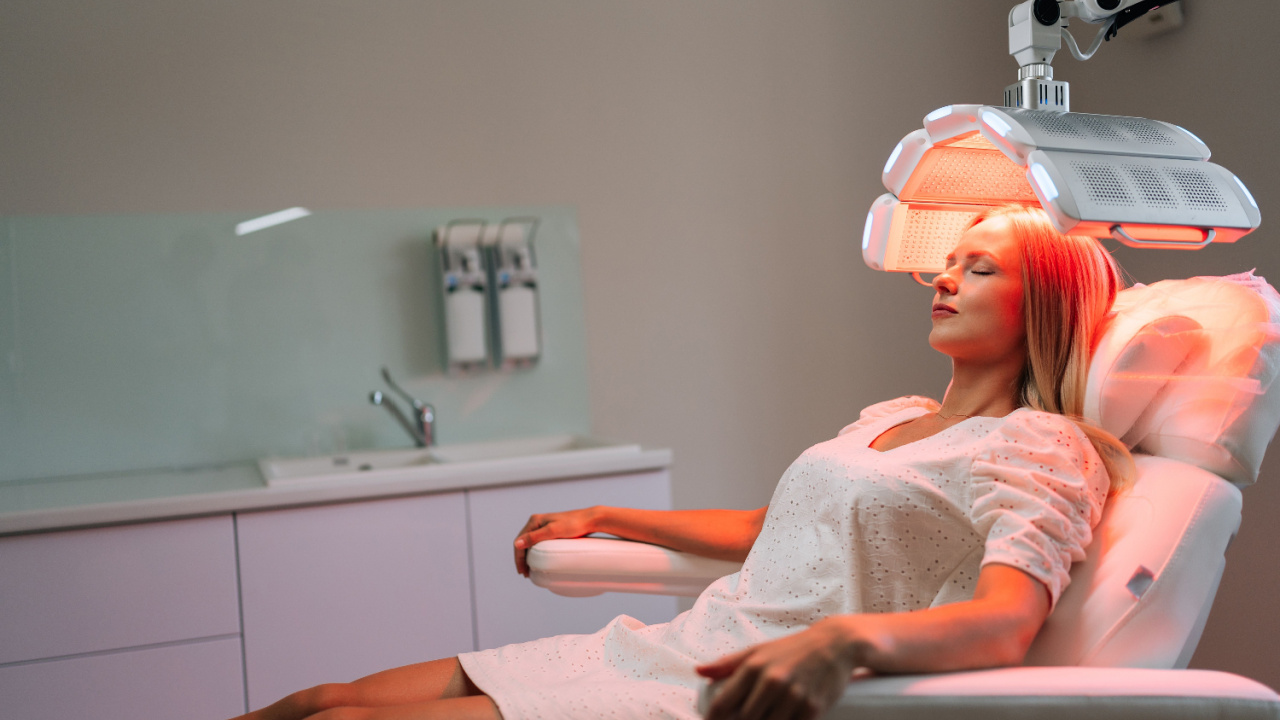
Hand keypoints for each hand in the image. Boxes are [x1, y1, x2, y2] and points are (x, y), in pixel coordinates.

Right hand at [513, 507, 600, 576]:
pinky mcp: (551, 530)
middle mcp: (537, 522)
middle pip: (523, 542)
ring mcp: (544, 526)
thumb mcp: (552, 532)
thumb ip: (534, 537)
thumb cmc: (573, 525)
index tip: (522, 571)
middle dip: (522, 559)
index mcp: (534, 521)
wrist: (590, 520)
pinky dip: (535, 552)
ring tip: (529, 570)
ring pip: (530, 543)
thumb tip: (517, 544)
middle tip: (524, 574)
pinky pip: (538, 543)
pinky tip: (537, 560)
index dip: (518, 558)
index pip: (520, 541)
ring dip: (527, 556)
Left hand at [696, 619, 857, 719]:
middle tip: (746, 718)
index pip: (724, 703)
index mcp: (754, 666)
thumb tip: (699, 671)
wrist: (835, 645)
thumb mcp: (758, 651)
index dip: (714, 719)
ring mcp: (793, 696)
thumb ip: (728, 664)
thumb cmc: (792, 649)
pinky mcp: (812, 709)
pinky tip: (784, 717)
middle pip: (744, 719)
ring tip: (767, 714)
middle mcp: (772, 681)